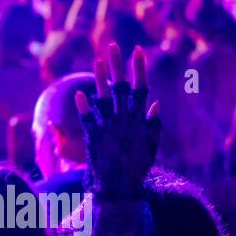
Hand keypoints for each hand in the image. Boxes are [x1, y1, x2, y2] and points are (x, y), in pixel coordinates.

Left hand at [75, 43, 160, 200]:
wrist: (122, 189)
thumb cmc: (136, 167)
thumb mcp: (151, 145)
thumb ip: (154, 124)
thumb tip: (155, 103)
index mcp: (140, 120)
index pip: (141, 87)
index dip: (138, 68)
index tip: (136, 50)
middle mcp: (126, 121)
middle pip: (122, 87)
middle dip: (118, 65)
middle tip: (113, 45)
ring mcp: (110, 129)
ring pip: (105, 99)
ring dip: (101, 80)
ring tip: (96, 61)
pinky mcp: (95, 139)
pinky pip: (89, 120)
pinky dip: (85, 108)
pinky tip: (79, 94)